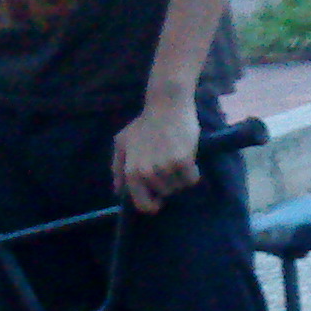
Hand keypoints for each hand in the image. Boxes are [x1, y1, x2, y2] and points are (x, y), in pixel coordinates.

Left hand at [111, 94, 200, 213]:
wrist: (166, 105)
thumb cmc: (144, 124)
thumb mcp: (122, 143)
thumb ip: (118, 168)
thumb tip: (118, 191)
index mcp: (132, 172)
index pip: (143, 205)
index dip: (152, 204)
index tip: (159, 199)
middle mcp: (147, 173)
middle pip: (165, 194)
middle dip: (168, 183)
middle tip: (167, 165)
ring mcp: (165, 168)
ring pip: (179, 187)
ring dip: (180, 176)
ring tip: (176, 158)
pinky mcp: (183, 161)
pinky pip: (192, 179)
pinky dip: (192, 171)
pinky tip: (187, 156)